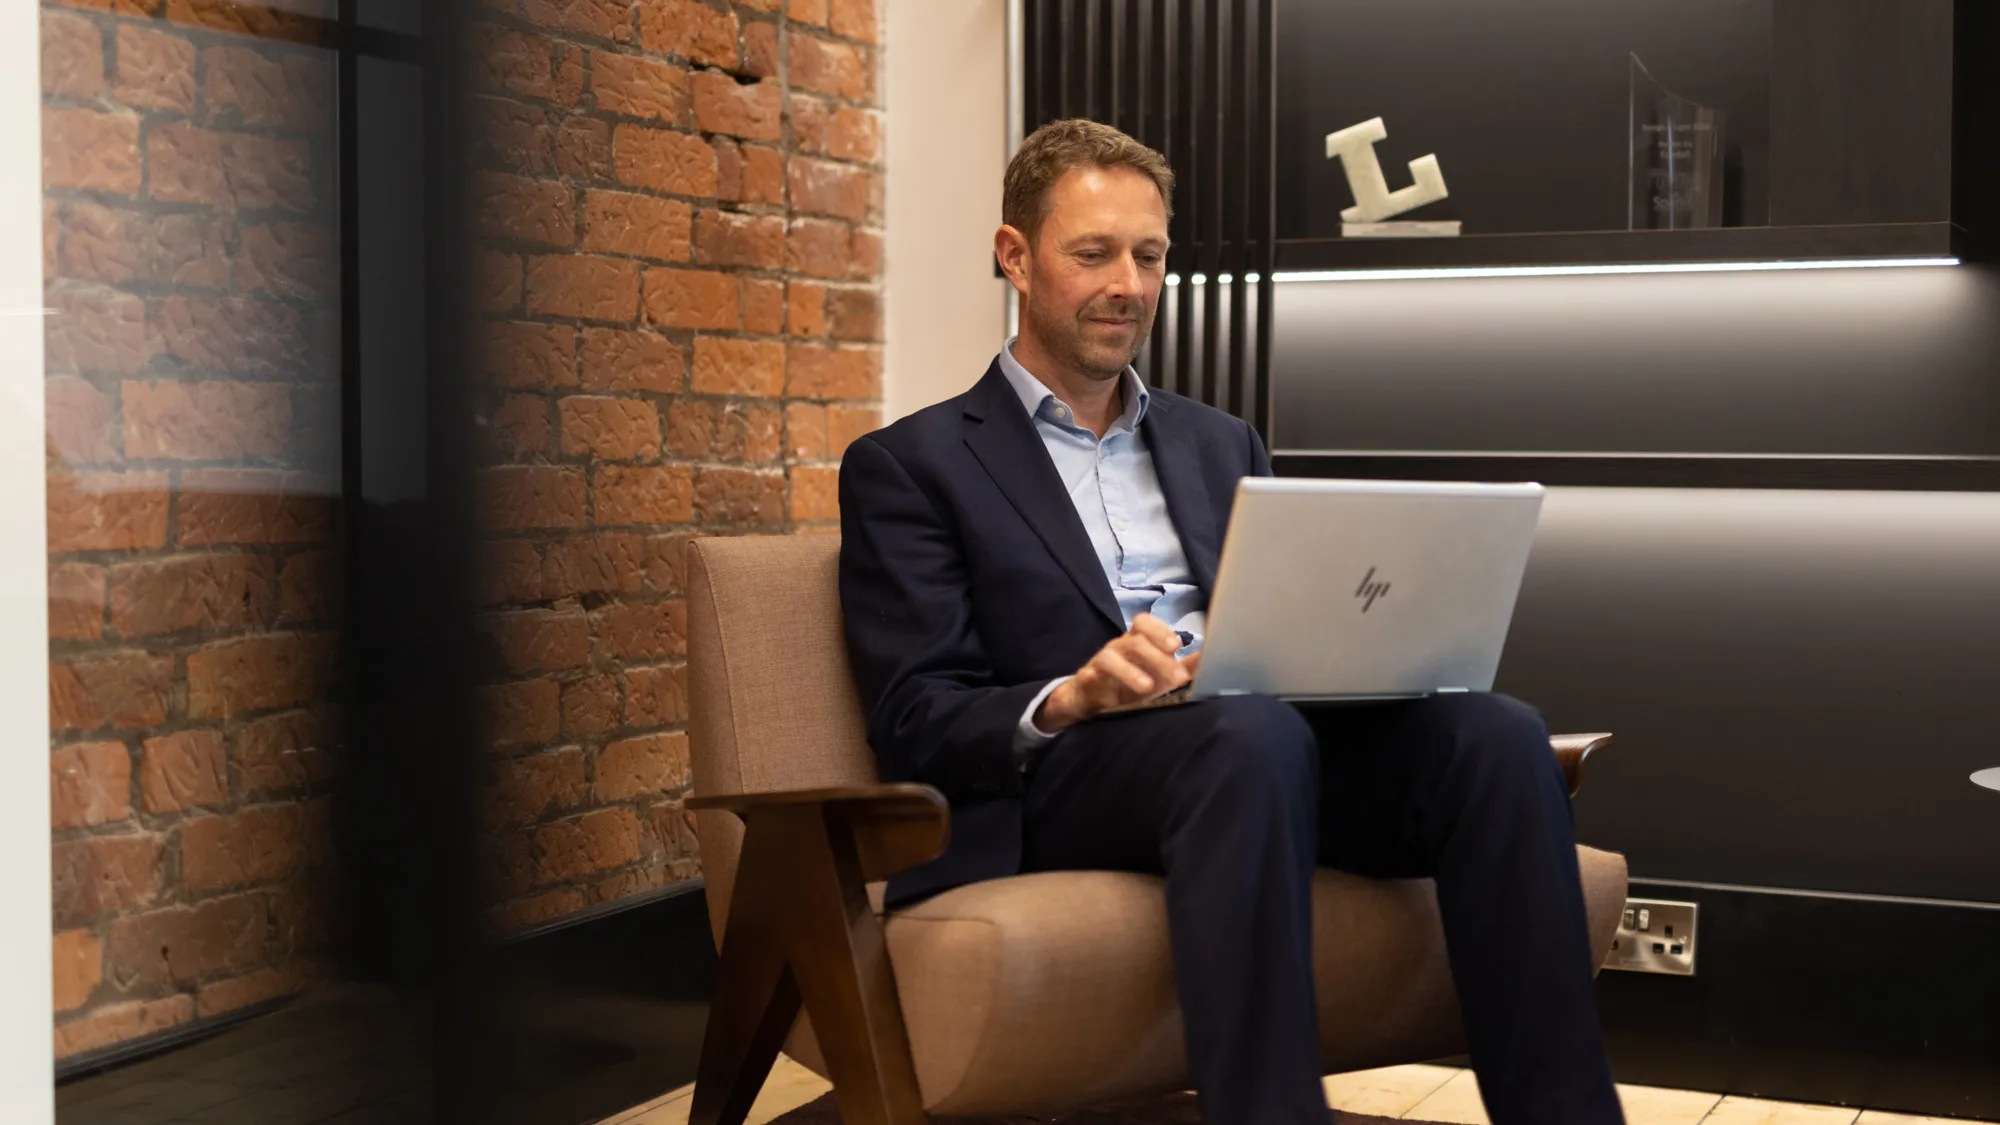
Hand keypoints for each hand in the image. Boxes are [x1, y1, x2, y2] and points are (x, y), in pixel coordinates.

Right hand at [1034, 614, 1197, 732]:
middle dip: (1157, 658)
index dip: (1159, 630)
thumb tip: (1211, 657)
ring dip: (1129, 671)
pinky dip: (1094, 678)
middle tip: (1177, 678)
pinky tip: (1103, 686)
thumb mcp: (1160, 676)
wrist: (1093, 698)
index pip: (1144, 623)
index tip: (1175, 645)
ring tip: (1147, 687)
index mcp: (1136, 641)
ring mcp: (1100, 662)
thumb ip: (1184, 667)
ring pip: (1110, 657)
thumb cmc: (1132, 683)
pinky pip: (1087, 676)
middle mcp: (1119, 647)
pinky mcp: (1086, 680)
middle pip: (1135, 641)